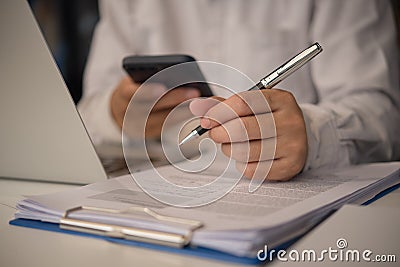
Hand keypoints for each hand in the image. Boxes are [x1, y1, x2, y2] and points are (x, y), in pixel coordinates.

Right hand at [111, 76, 199, 137]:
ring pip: (163, 119)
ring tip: (200, 102)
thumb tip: (179, 73)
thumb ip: (150, 76)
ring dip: (184, 110)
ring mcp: (139, 127)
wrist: (121, 110)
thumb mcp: (136, 79)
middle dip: (175, 99)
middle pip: (153, 107)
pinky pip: (168, 126)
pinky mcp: (149, 134)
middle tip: (194, 92)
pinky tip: (196, 111)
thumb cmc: (134, 88)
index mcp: (123, 95)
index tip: (163, 87)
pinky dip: (182, 118)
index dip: (147, 91)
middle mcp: (129, 113)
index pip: (133, 93)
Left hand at [190, 89, 306, 180]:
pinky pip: (252, 170)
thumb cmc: (269, 119)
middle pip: (241, 128)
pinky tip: (248, 157)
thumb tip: (198, 107)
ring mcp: (293, 145)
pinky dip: (242, 164)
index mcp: (281, 99)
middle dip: (219, 133)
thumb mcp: (253, 105)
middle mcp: (290, 121)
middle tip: (215, 134)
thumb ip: (224, 105)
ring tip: (232, 145)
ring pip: (244, 151)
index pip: (242, 103)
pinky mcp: (290, 166)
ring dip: (229, 149)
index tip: (206, 120)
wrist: (300, 137)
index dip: (218, 112)